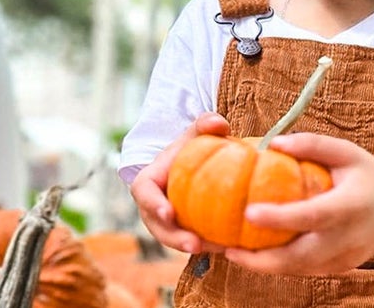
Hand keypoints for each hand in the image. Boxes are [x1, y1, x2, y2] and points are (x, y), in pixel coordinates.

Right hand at [130, 112, 229, 253]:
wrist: (193, 163)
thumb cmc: (191, 146)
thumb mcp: (196, 132)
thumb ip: (206, 123)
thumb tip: (219, 123)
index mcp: (149, 181)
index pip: (144, 193)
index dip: (153, 204)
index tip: (168, 212)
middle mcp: (152, 206)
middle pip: (158, 226)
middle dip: (174, 238)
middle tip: (195, 244)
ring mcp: (166, 222)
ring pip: (175, 240)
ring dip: (193, 247)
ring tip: (218, 249)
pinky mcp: (181, 230)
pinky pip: (192, 241)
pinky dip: (208, 246)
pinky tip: (229, 246)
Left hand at [223, 132, 373, 274]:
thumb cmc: (367, 174)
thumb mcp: (345, 151)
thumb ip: (311, 144)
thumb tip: (272, 144)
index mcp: (349, 206)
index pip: (313, 215)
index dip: (281, 218)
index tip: (248, 213)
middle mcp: (347, 238)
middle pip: (301, 257)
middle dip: (262, 259)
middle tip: (228, 249)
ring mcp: (345, 258)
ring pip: (299, 270)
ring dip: (265, 266)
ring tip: (233, 253)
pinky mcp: (340, 268)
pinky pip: (305, 271)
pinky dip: (280, 266)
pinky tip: (256, 255)